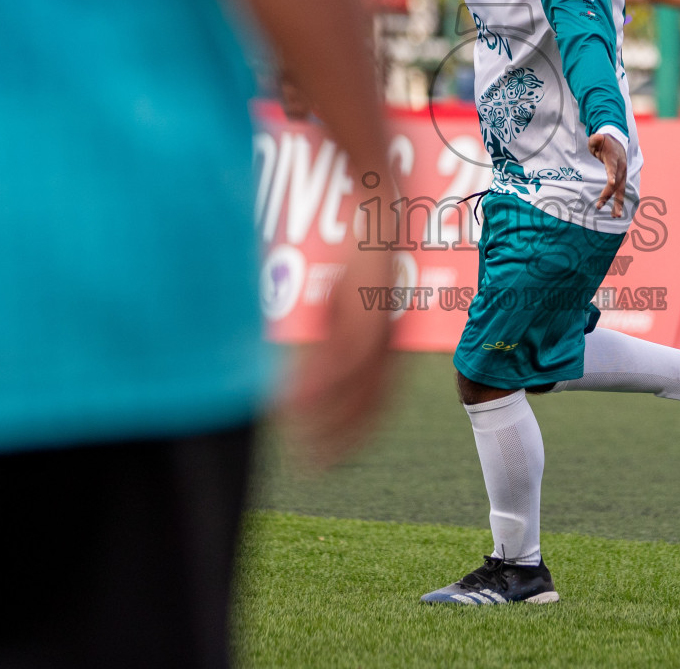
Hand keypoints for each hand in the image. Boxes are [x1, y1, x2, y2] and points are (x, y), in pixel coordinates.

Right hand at [282, 183, 397, 468]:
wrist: (376, 211)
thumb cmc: (360, 253)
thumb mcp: (347, 298)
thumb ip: (336, 328)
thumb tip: (316, 351)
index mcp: (389, 342)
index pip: (378, 400)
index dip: (358, 432)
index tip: (337, 459)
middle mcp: (387, 342)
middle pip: (368, 404)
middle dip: (341, 440)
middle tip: (315, 469)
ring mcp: (375, 328)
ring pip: (350, 389)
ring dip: (321, 421)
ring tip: (298, 447)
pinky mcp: (358, 312)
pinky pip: (336, 359)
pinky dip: (313, 387)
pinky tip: (290, 405)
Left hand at [588, 131, 628, 218]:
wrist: (617, 141)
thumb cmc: (603, 141)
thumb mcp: (597, 138)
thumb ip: (596, 139)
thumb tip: (597, 136)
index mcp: (614, 158)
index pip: (612, 167)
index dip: (612, 174)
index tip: (611, 183)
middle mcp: (621, 167)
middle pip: (616, 182)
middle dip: (608, 194)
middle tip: (599, 206)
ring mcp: (623, 173)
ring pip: (621, 189)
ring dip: (618, 203)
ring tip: (615, 216)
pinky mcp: (622, 178)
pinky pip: (620, 191)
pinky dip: (619, 201)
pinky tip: (616, 212)